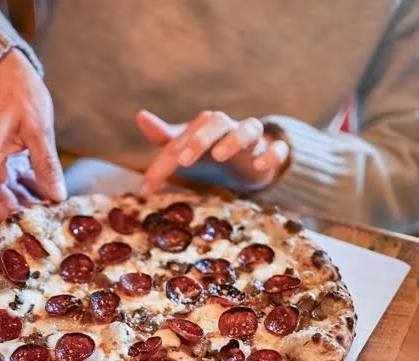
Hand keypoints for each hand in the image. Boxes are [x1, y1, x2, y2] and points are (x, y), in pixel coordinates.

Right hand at [0, 50, 65, 221]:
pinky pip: (17, 183)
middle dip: (26, 215)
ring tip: (58, 211)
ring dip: (31, 204)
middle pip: (1, 205)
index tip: (36, 225)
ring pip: (10, 196)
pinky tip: (53, 194)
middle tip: (55, 222)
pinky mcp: (4, 160)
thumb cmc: (18, 92)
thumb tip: (57, 197)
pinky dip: (33, 190)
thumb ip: (46, 165)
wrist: (6, 69)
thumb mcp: (38, 129)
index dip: (9, 220)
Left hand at [136, 110, 289, 194]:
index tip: (148, 186)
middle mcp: (228, 128)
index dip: (164, 161)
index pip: (182, 139)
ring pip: (249, 129)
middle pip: (217, 122)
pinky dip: (271, 155)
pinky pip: (277, 149)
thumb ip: (165, 139)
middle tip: (183, 160)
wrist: (252, 162)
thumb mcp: (188, 149)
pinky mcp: (272, 153)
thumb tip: (141, 115)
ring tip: (220, 155)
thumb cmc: (213, 154)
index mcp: (205, 126)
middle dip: (200, 139)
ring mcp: (253, 140)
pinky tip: (260, 165)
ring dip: (234, 140)